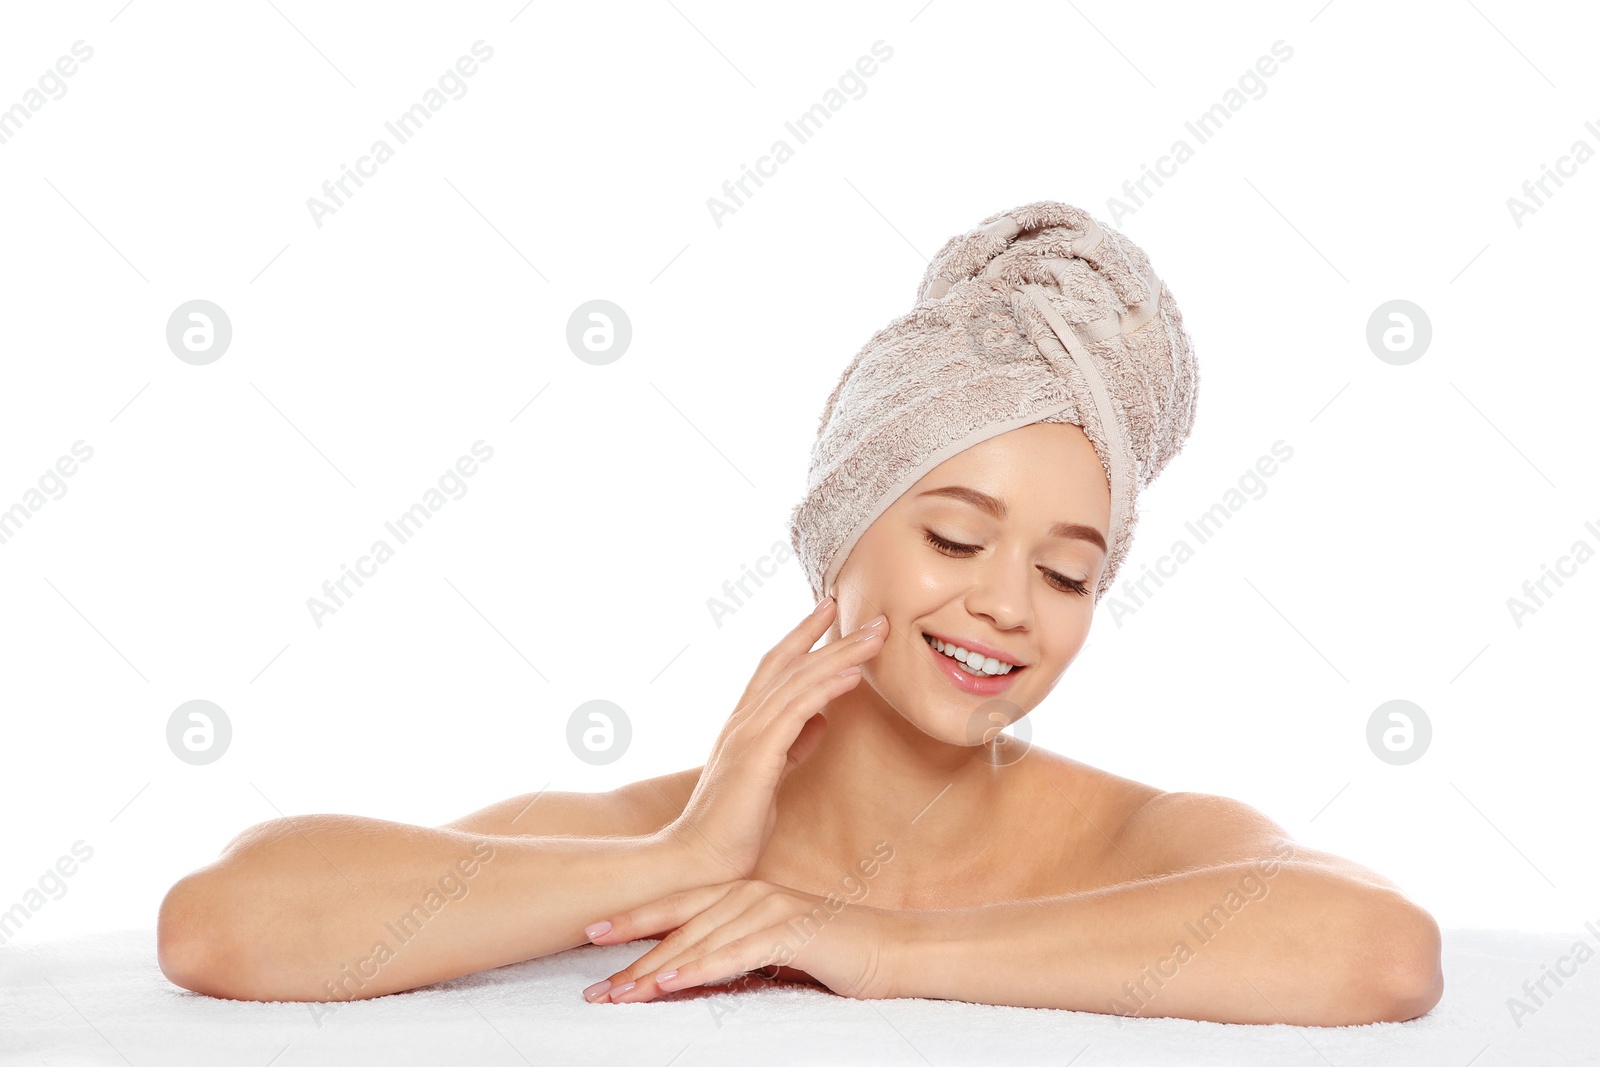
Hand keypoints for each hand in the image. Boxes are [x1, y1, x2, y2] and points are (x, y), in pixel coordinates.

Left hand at [579, 879, 900, 1003]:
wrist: (897, 952)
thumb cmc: (837, 955)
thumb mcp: (774, 953)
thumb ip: (734, 952)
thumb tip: (689, 971)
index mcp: (745, 893)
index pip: (678, 907)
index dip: (634, 920)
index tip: (590, 935)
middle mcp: (752, 893)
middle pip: (679, 923)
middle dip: (632, 952)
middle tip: (594, 983)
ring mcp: (772, 908)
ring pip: (701, 939)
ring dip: (657, 968)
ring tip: (621, 992)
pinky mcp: (793, 931)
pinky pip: (737, 953)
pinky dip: (701, 966)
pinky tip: (672, 981)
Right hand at [665, 598, 885, 881]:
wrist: (698, 861)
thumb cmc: (733, 826)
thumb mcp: (770, 777)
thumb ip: (792, 746)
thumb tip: (820, 722)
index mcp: (744, 724)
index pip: (775, 665)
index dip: (803, 635)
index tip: (831, 610)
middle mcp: (743, 721)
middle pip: (790, 663)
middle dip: (832, 636)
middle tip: (871, 616)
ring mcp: (747, 735)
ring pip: (798, 681)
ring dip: (839, 655)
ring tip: (874, 637)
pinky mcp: (756, 756)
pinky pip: (797, 712)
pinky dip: (825, 689)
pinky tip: (852, 675)